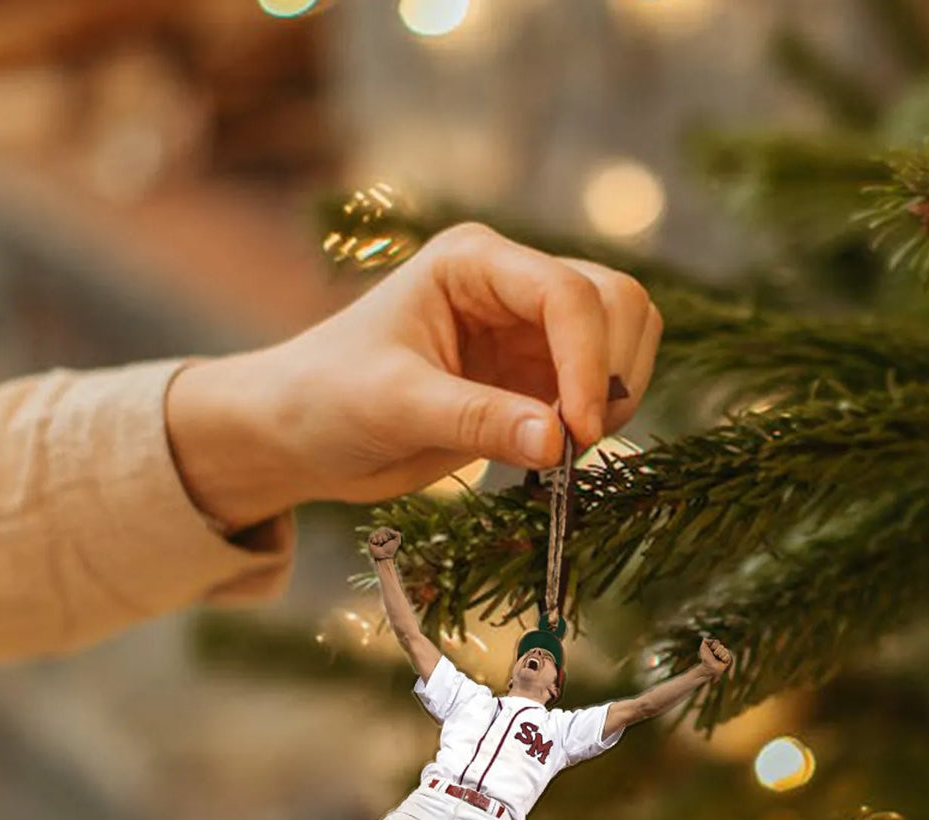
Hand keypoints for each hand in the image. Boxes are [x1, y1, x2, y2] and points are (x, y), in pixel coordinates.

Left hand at [166, 223, 663, 531]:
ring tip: (570, 445)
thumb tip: (558, 441)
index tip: (579, 432)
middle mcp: (512, 284)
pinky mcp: (539, 374)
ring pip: (624, 334)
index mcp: (474, 263)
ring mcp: (531, 329)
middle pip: (615, 300)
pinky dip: (605, 413)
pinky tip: (563, 447)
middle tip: (578, 441)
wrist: (304, 434)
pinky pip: (606, 381)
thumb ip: (478, 421)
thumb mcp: (396, 406)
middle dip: (612, 371)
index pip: (566, 292)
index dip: (588, 360)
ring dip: (620, 390)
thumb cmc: (327, 398)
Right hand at [368, 527, 401, 560]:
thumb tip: (393, 531)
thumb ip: (398, 534)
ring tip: (380, 544)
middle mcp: (381, 534)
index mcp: (386, 533)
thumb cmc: (390, 549)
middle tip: (384, 542)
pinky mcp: (370, 540)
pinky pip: (372, 535)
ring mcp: (375, 537)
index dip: (388, 534)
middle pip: (381, 529)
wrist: (384, 556)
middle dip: (384, 537)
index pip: (386, 529)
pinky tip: (376, 544)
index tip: (388, 540)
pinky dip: (375, 540)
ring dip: (380, 539)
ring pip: (377, 533)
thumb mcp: (397, 542)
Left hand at [698, 637, 731, 679]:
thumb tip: (706, 638)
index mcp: (716, 647)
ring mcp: (725, 655)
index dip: (713, 646)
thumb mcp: (703, 648)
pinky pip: (728, 656)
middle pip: (721, 646)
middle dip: (716, 651)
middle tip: (714, 656)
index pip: (717, 642)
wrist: (708, 667)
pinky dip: (723, 658)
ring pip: (725, 650)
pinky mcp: (728, 660)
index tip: (710, 650)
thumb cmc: (705, 658)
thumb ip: (705, 641)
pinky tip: (721, 661)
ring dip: (720, 655)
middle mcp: (721, 650)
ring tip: (718, 659)